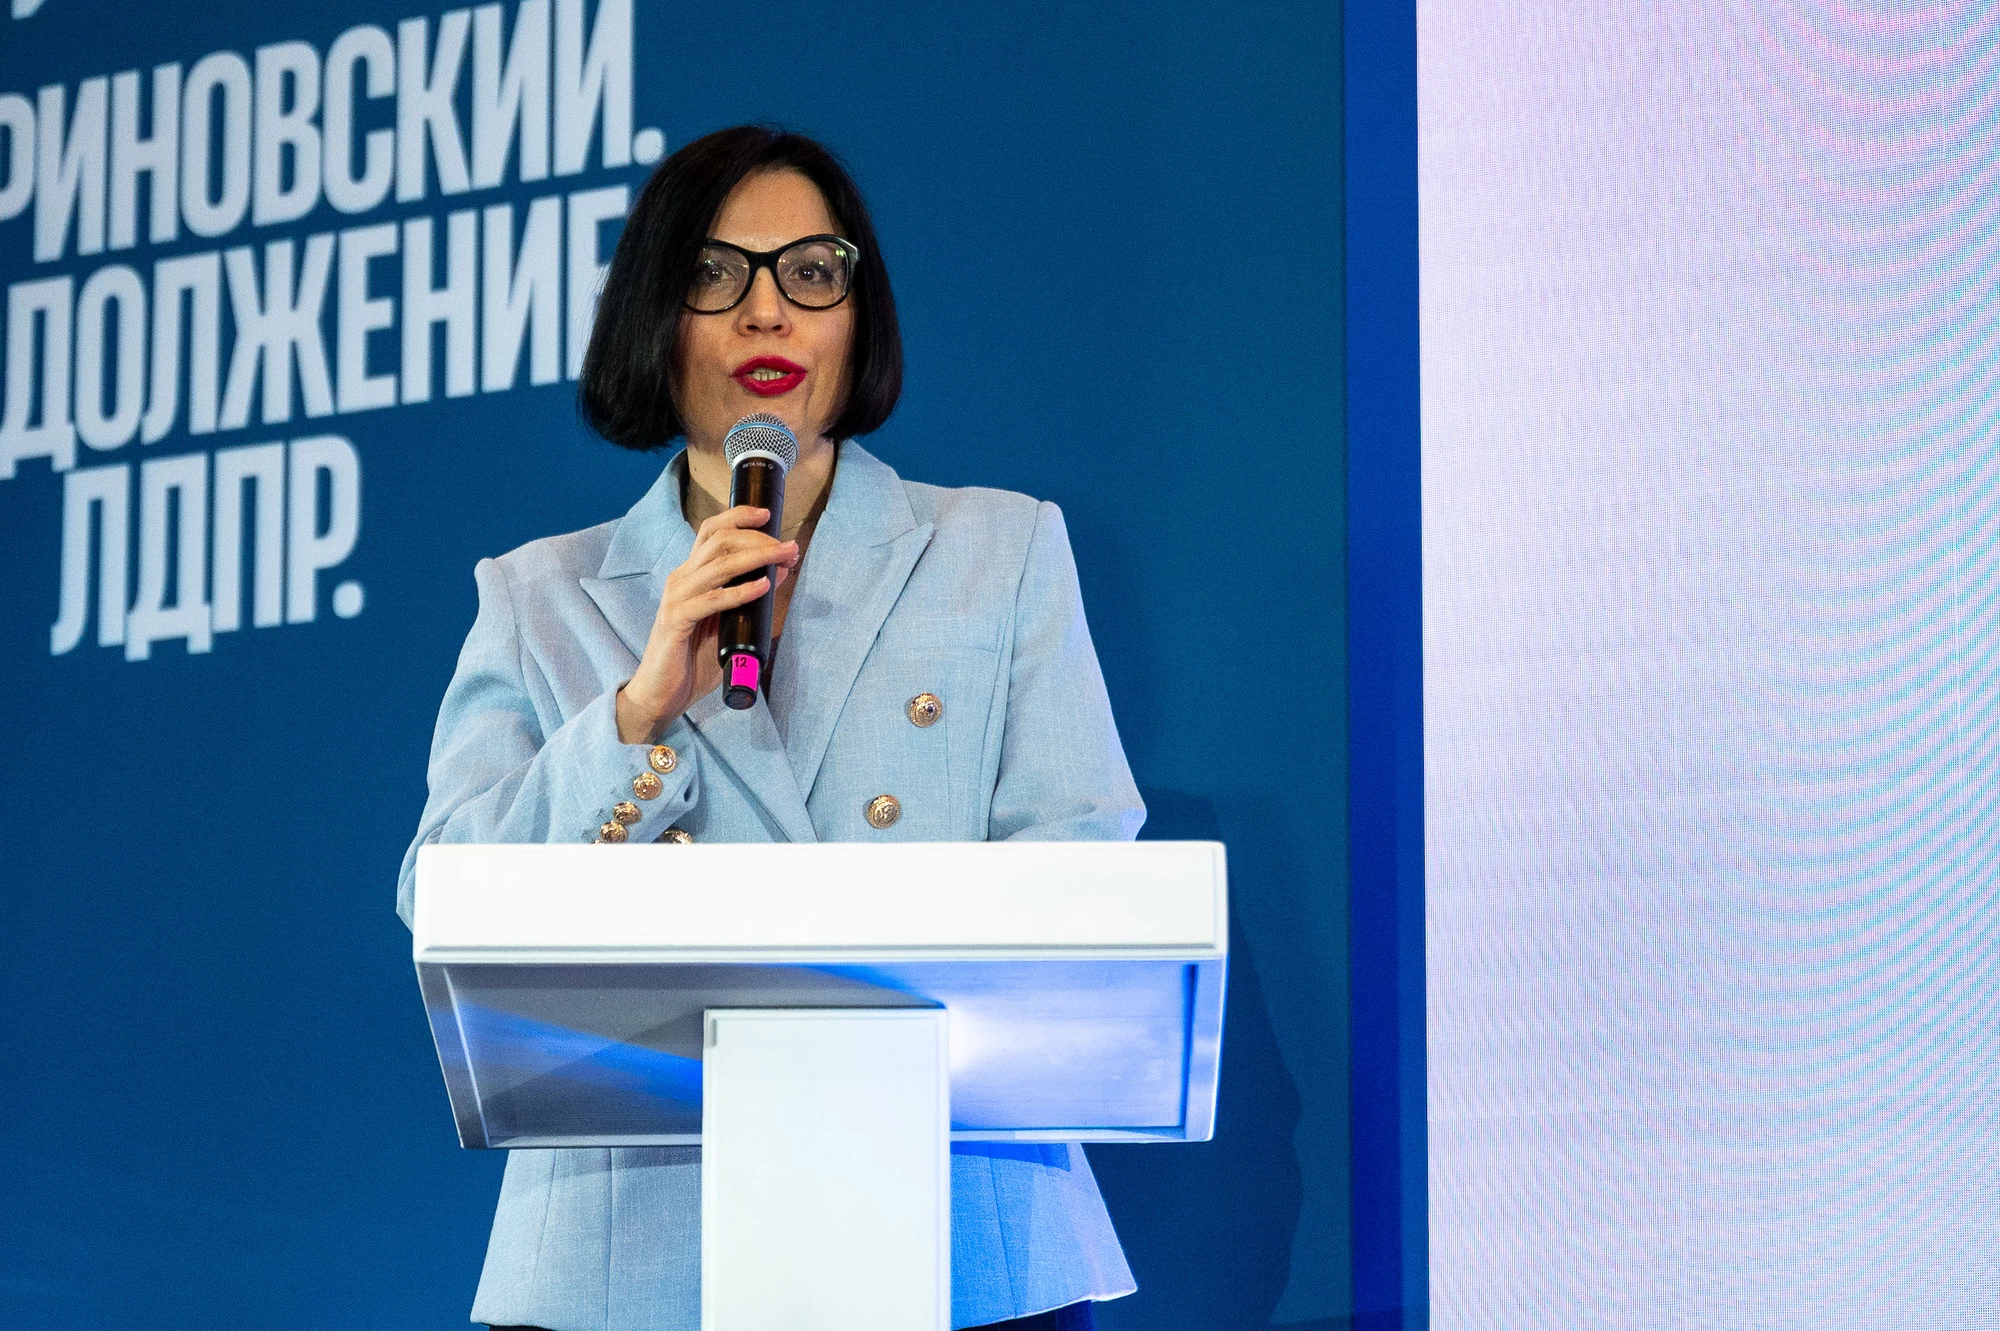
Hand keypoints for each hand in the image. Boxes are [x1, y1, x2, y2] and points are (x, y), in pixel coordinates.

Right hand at [616, 506, 798, 741]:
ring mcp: (677, 598)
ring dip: (756, 557)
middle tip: (788, 547)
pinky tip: (762, 587)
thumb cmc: (694, 660)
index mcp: (691, 575)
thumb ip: (748, 601)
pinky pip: (711, 600)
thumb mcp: (728, 625)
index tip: (769, 515)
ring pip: (718, 564)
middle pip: (719, 540)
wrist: (661, 695)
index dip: (740, 517)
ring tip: (784, 557)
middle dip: (758, 538)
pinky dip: (739, 592)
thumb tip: (778, 574)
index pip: (712, 532)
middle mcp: (681, 579)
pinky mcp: (676, 621)